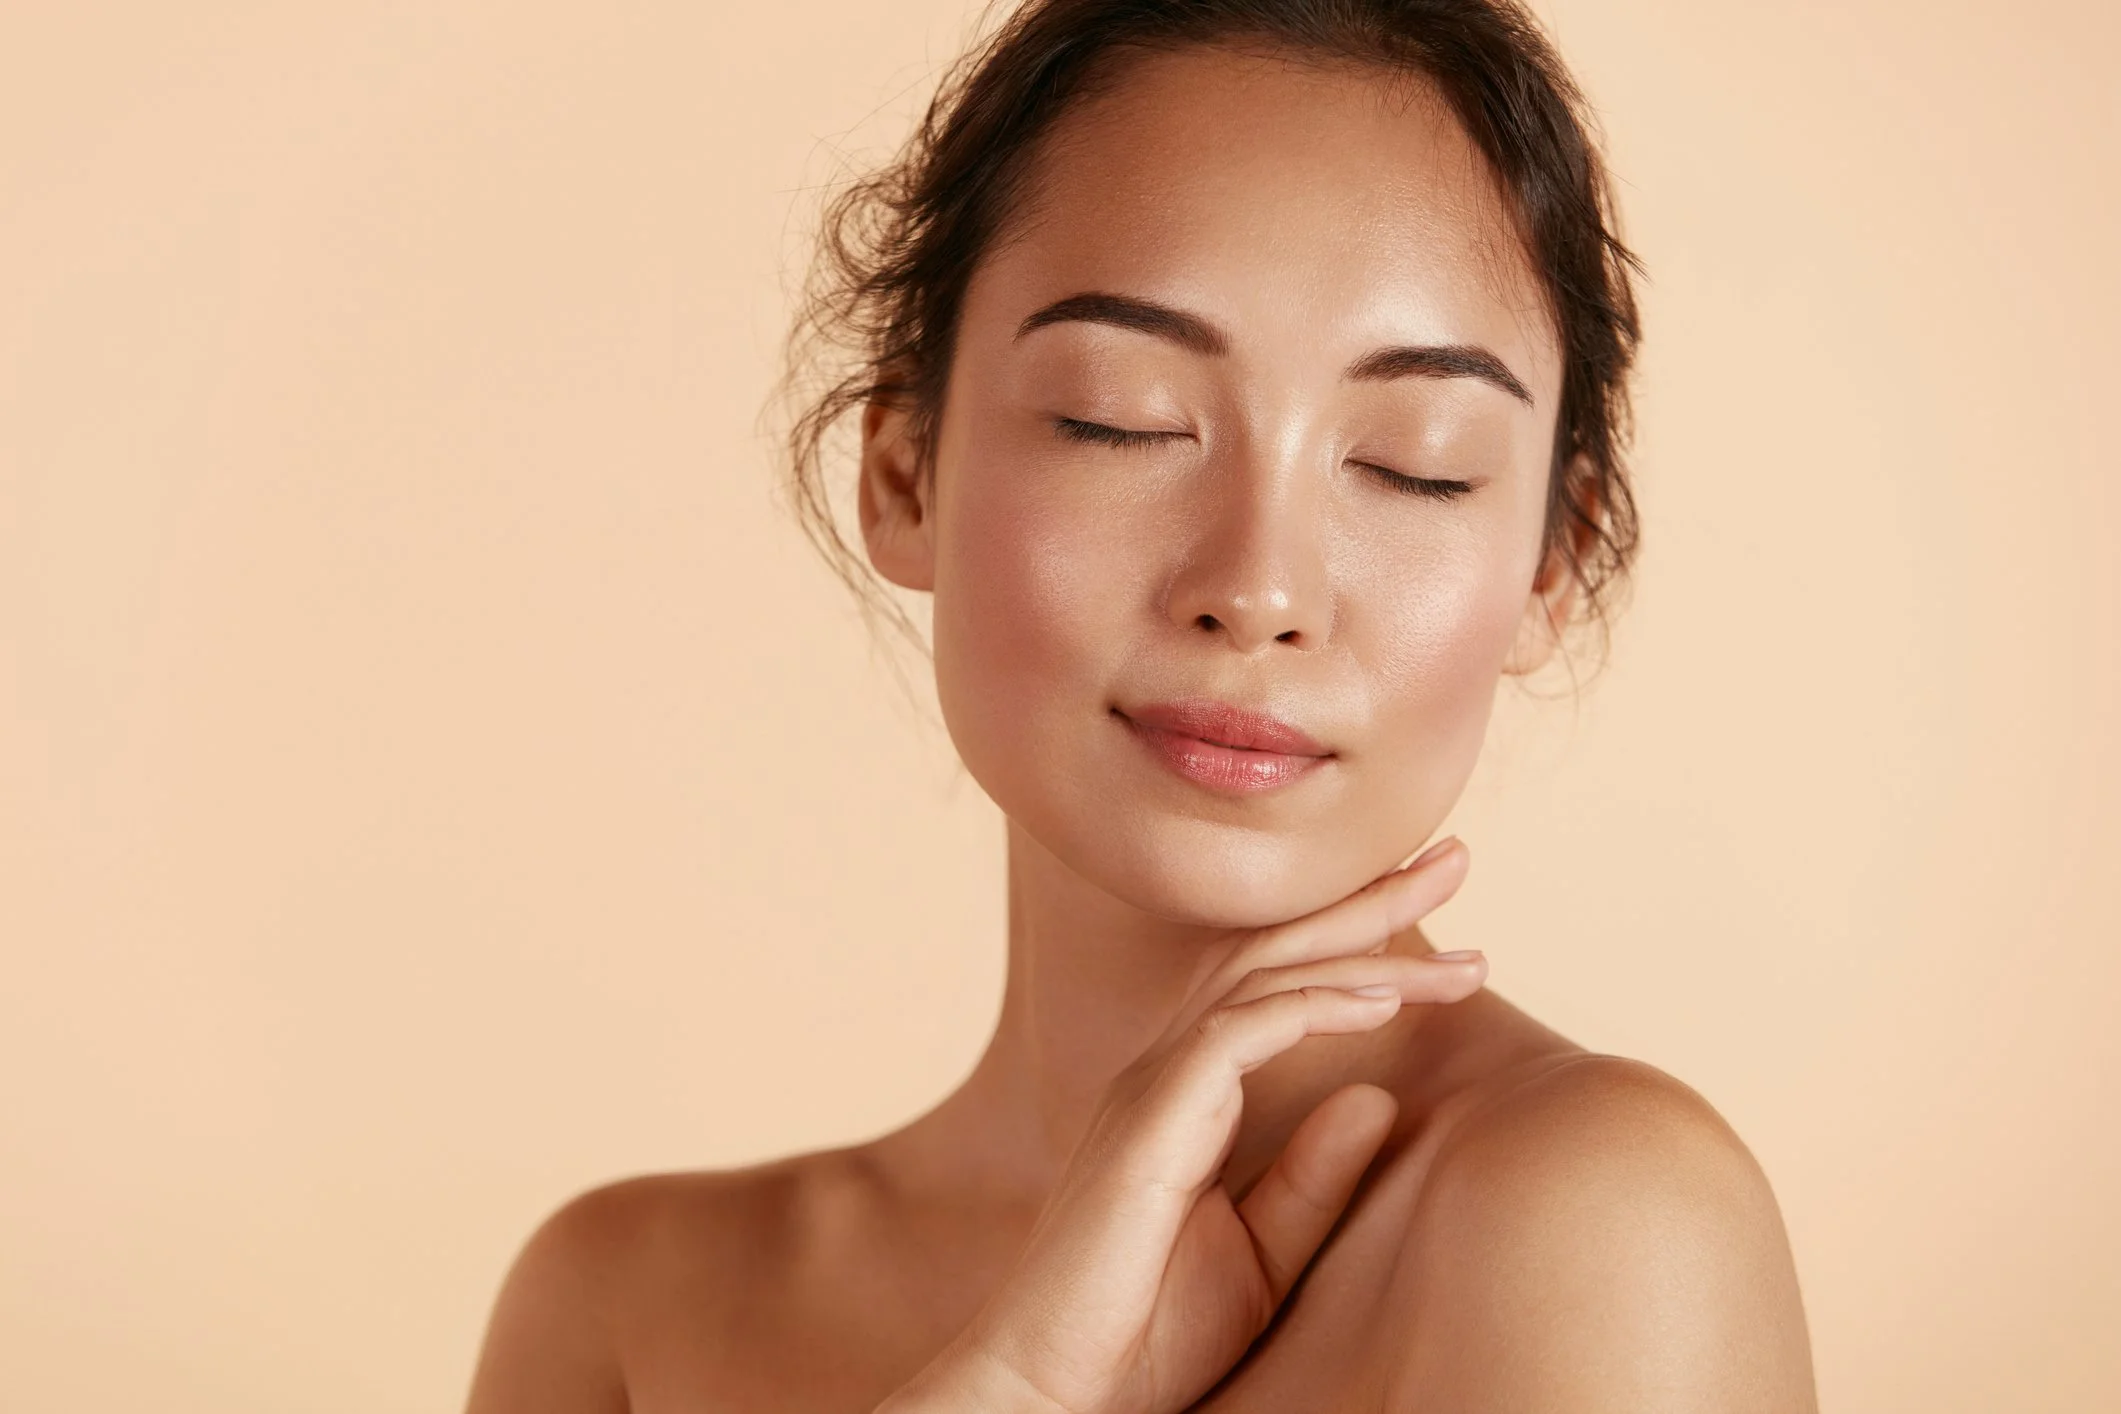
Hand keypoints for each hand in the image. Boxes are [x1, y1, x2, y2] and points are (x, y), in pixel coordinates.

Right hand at [876, 837, 1482, 1413]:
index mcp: (1189, 1095)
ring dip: (1367, 948)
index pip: (1279, 986)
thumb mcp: (1264, 1254)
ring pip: (1268, 978)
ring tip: (1459, 941)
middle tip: (1455, 858)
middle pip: (1276, 952)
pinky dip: (1315, 1005)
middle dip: (1369, 902)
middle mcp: (1167, 1071)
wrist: (1057, 1394)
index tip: (1452, 929)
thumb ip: (1316, 1174)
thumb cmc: (1146, 1338)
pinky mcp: (1152, 1118)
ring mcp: (1153, 1088)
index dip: (1360, 943)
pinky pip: (1242, 1033)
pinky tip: (1384, 997)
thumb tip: (1381, 1097)